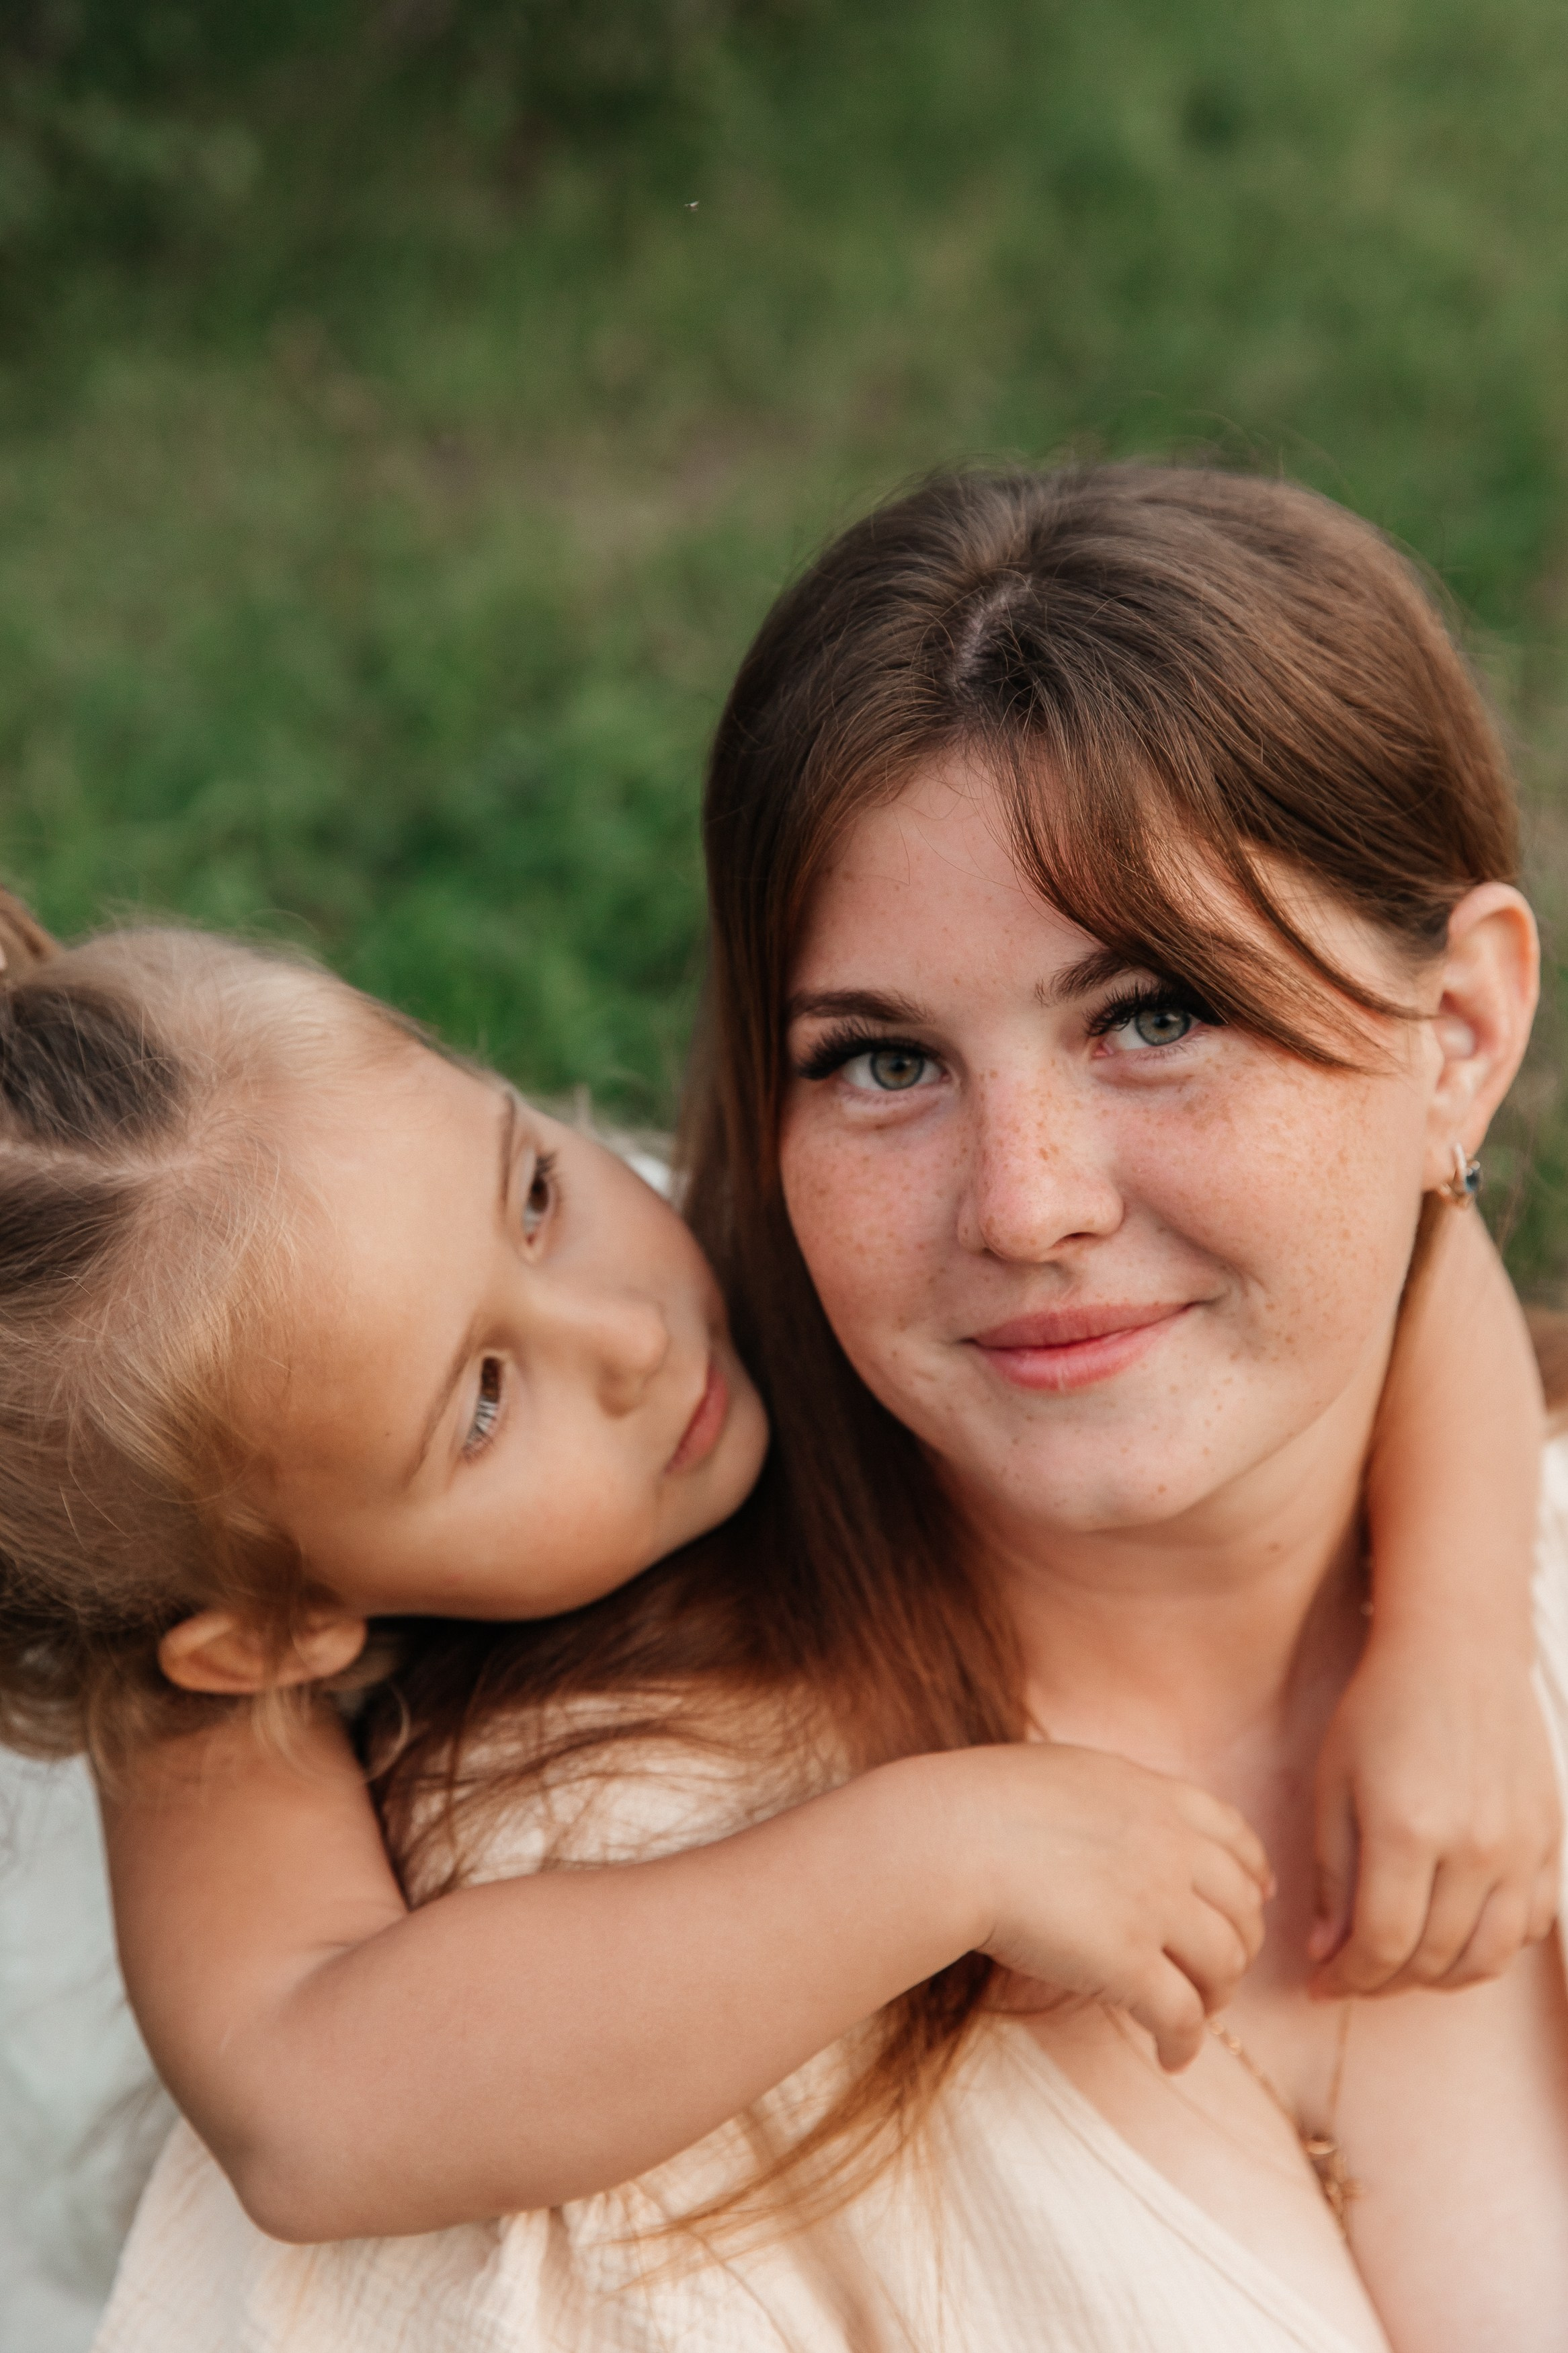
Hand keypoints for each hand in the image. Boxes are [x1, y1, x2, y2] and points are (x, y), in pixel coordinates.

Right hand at [940, 1743, 1272, 2070]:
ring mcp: (1156, 1906)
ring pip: (1225, 1967)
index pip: (1238, 1842)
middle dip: (1237, 1948)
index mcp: (1158, 1798)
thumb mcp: (1072, 1775)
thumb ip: (1119, 1800)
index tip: (1252, 1903)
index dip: (1253, 1880)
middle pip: (1242, 1912)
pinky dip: (1184, 2045)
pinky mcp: (1130, 1964)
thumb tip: (1131, 1822)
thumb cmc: (988, 1803)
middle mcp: (1172, 1848)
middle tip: (1214, 1973)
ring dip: (1215, 1999)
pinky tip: (1170, 2058)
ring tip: (1190, 2015)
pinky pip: (1183, 2018)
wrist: (953, 1838)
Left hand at [1310, 1633, 1560, 1995]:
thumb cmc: (1381, 1708)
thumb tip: (1326, 1954)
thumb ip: (1331, 1873)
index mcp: (1408, 1829)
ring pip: (1487, 1956)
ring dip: (1439, 1978)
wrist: (1459, 1650)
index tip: (1324, 1986)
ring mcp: (1521, 1847)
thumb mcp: (1334, 1782)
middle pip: (1433, 1957)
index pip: (1382, 1943)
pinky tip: (1455, 1936)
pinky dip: (1492, 1948)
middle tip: (1355, 1977)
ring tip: (1402, 1966)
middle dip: (1385, 1982)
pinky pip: (1529, 1926)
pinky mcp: (1550, 1840)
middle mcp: (1474, 1847)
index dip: (1349, 1978)